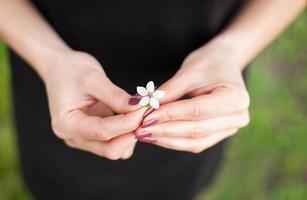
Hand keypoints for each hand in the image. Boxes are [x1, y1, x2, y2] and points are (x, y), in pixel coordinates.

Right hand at [41, 50, 143, 159]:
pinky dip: (128, 134)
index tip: (145, 108)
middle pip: (109, 149)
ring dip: (131, 135)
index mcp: (66, 124)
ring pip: (115, 149)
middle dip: (131, 133)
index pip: (102, 131)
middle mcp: (74, 137)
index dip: (128, 122)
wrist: (61, 69)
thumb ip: (115, 96)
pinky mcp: (94, 137)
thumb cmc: (71, 70)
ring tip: (141, 112)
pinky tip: (133, 116)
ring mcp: (84, 139)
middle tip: (146, 113)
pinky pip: (116, 144)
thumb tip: (138, 108)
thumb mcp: (93, 78)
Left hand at [135, 41, 249, 152]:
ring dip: (168, 140)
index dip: (170, 115)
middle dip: (165, 130)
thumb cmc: (208, 63)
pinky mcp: (220, 134)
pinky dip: (175, 141)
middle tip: (140, 129)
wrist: (224, 64)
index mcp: (236, 98)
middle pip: (197, 129)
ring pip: (195, 141)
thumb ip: (168, 91)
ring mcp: (231, 128)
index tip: (146, 117)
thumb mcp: (189, 71)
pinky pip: (196, 143)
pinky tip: (156, 136)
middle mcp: (238, 116)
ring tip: (144, 135)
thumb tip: (143, 106)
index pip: (197, 110)